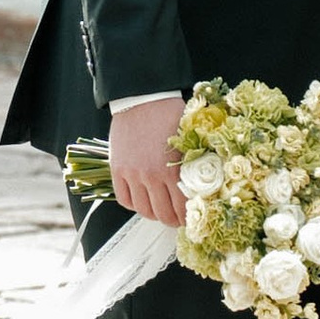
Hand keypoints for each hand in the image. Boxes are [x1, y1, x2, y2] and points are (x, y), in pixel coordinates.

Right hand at [108, 92, 186, 225]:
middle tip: (176, 218)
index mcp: (173, 170)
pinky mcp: (117, 169)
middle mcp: (151, 176)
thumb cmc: (169, 115)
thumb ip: (192, 167)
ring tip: (159, 208)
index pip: (181, 209)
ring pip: (143, 210)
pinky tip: (141, 197)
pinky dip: (133, 203)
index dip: (187, 219)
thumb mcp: (188, 141)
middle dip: (172, 220)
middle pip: (162, 215)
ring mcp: (132, 174)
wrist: (143, 98)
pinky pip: (124, 199)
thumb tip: (201, 190)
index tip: (189, 219)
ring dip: (153, 213)